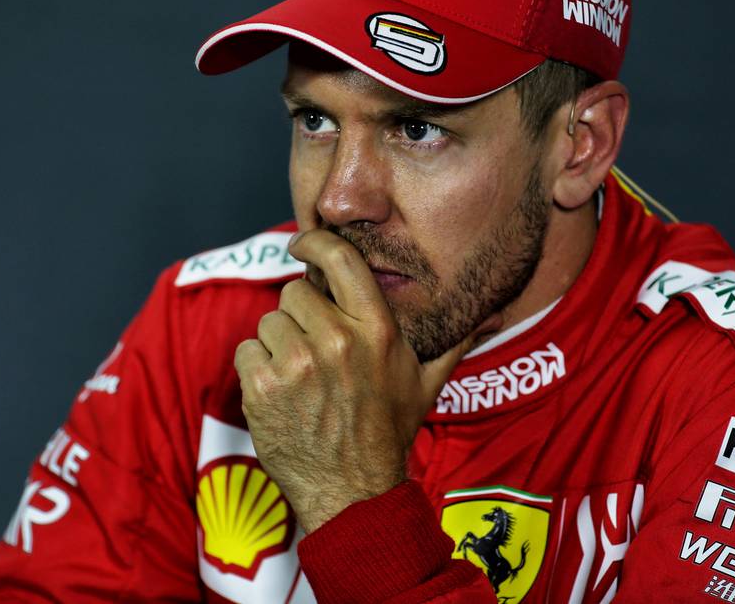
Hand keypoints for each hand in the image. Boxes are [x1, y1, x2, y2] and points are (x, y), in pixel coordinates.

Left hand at [233, 229, 468, 532]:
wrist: (352, 491)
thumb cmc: (387, 433)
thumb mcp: (426, 383)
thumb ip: (451, 342)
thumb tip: (488, 315)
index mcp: (375, 330)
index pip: (340, 260)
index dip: (315, 243)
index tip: (302, 243)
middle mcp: (335, 340)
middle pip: (295, 292)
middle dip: (300, 315)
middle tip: (314, 348)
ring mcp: (296, 364)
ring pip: (269, 321)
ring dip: (278, 343)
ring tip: (300, 376)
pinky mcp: (262, 386)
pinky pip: (246, 350)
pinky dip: (257, 368)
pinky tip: (280, 391)